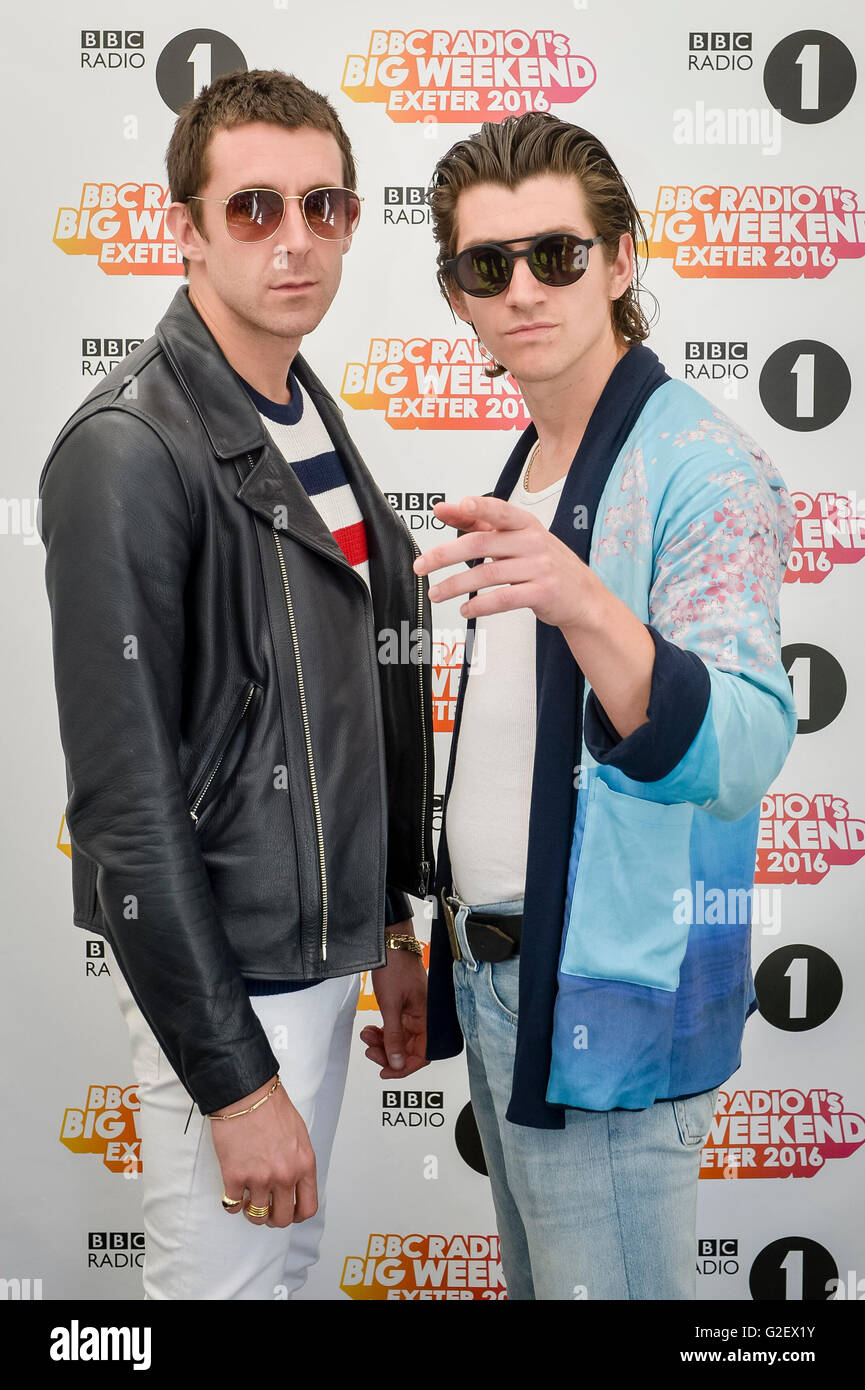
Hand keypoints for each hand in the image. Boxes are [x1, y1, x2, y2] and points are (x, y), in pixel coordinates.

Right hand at [209, 1075, 316, 1228]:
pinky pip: (232, 1206)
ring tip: (248, 1199)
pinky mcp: (235, 1177)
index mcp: (303, 1165)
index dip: (297, 1214)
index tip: (289, 1211)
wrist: (246, 1095)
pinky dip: (232, 1203)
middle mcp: (284, 1175)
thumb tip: (295, 1181)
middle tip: (267, 1211)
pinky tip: (233, 1192)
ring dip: (252, 1211)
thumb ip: (299, 1161)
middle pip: (282, 1218)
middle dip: (274, 1218)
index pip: (308, 1207)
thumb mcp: (299, 1135)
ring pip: (257, 1216)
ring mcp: (259, 1179)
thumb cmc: (271, 1108)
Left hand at [360, 924, 427, 1078]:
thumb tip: (397, 1063)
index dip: (405, 1067)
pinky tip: (370, 1030)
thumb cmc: (395, 967)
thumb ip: (394, 1037)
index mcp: (427, 1018)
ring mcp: (413, 1012)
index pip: (423, 1054)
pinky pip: (395, 1028)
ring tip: (367, 1036)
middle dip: (388, 1053)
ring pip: (400, 1040)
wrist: (389, 943)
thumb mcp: (390, 1006)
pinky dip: (382, 1032)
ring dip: (382, 1043)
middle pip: (409, 1049)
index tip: (387, 1071)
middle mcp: (423, 1017)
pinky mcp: (403, 1007)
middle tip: (371, 1051)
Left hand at [413, 495, 601, 629]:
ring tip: (436, 593)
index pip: (498, 511)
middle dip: (445, 555)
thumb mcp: (520, 539)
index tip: (455, 506)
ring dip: (455, 585)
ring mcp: (539, 567)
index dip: (478, 507)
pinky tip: (465, 608)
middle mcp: (533, 541)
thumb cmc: (545, 565)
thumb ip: (484, 524)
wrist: (583, 596)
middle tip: (422, 565)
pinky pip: (504, 598)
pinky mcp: (542, 592)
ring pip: (488, 574)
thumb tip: (448, 510)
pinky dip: (479, 604)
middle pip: (482, 544)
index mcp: (526, 524)